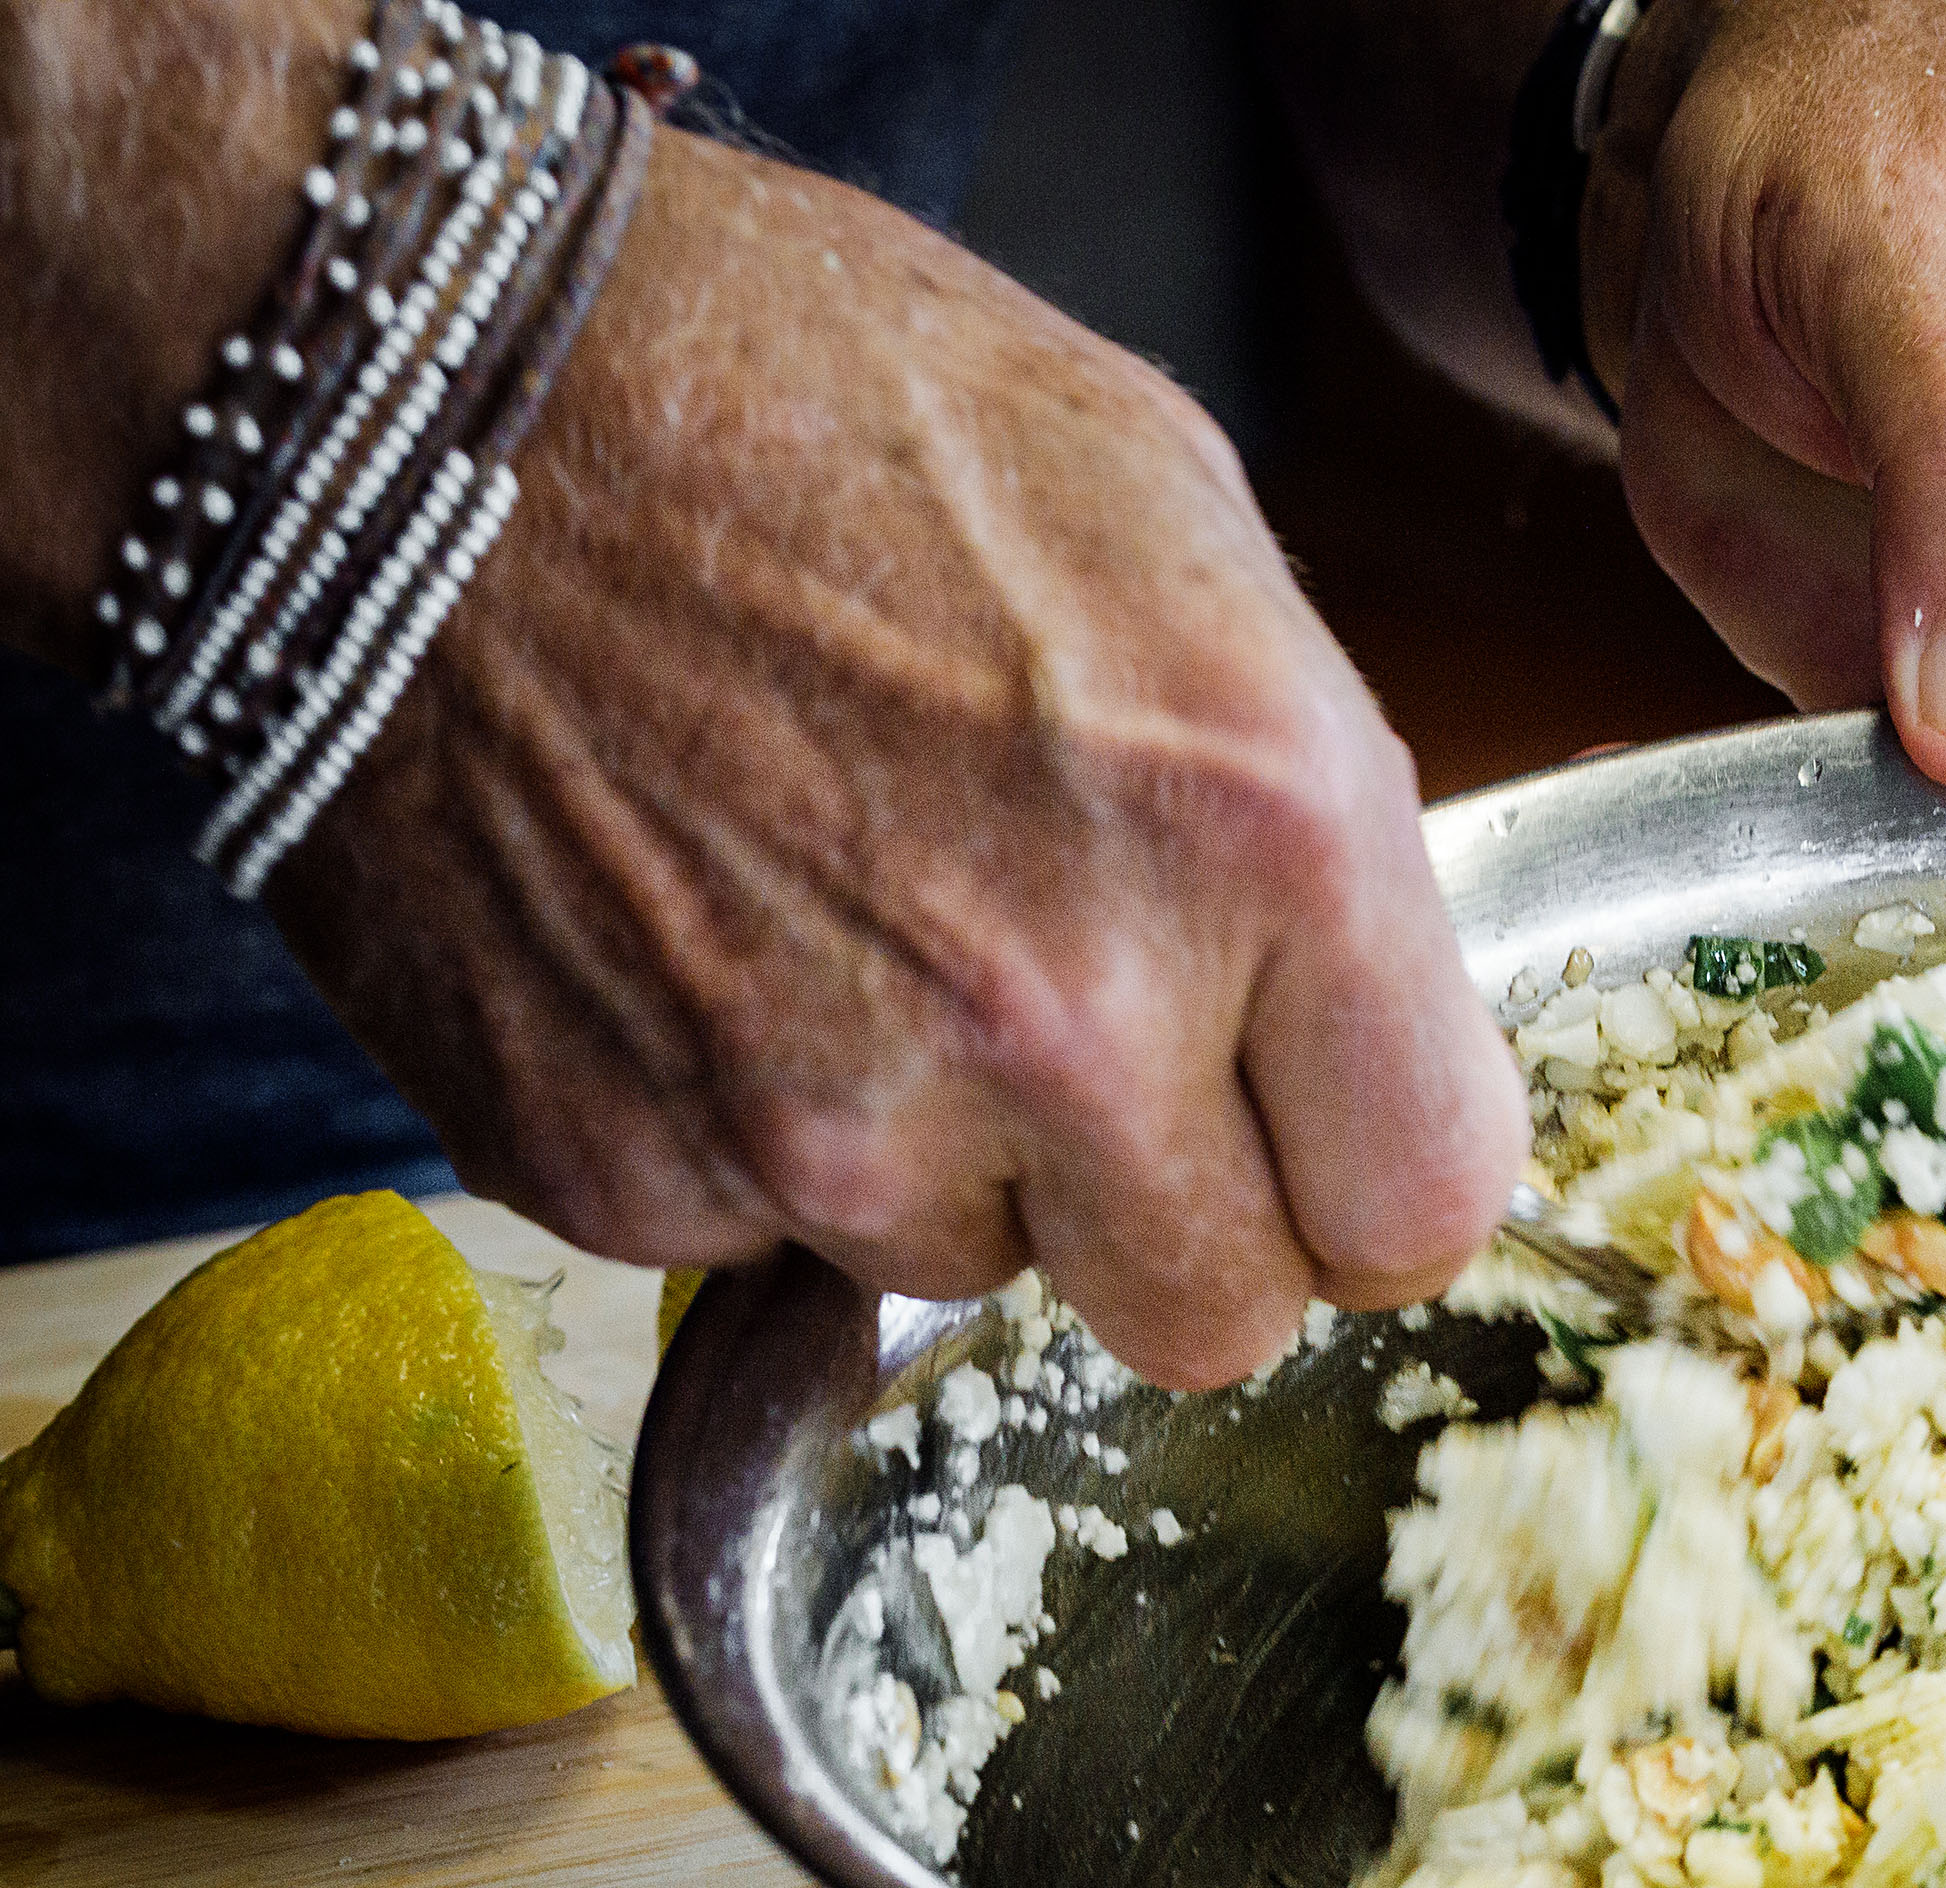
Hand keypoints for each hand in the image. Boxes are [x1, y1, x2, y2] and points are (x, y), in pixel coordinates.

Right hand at [270, 133, 1527, 1386]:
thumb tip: (1353, 1009)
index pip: (1417, 1204)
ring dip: (956, 1157)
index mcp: (1255, 826)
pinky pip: (774, 1247)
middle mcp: (1066, 1015)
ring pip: (986, 1278)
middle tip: (1094, 1053)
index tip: (1320, 1127)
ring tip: (854, 922)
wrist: (404, 387)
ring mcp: (834, 1122)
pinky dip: (758, 1132)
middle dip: (1178, 1210)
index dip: (1371, 1174)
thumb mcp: (1168, 520)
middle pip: (1216, 1319)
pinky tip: (704, 938)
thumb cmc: (803, 394)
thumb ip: (1302, 811)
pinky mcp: (633, 1177)